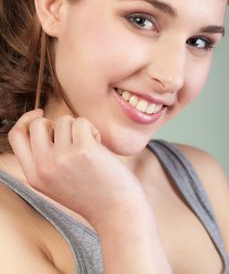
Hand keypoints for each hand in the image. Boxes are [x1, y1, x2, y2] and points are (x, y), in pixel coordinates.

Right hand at [8, 110, 145, 229]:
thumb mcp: (55, 182)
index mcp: (34, 176)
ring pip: (63, 120)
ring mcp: (62, 158)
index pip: (16, 136)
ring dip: (79, 129)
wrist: (116, 212)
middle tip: (73, 138)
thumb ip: (43, 158)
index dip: (25, 119)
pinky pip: (81, 122)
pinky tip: (99, 148)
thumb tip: (40, 121)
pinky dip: (92, 130)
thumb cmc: (90, 193)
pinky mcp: (83, 150)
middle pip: (37, 124)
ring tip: (90, 148)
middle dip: (56, 124)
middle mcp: (44, 168)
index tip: (39, 113)